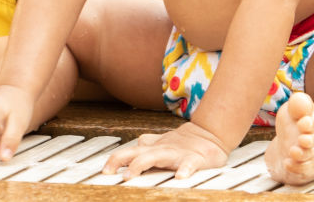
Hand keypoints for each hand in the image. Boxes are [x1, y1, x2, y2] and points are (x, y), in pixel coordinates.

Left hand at [105, 122, 228, 178]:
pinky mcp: (195, 159)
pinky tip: (180, 177)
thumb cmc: (181, 144)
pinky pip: (189, 164)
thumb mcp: (160, 145)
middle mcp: (161, 150)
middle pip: (137, 153)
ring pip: (156, 156)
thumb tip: (131, 149)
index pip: (129, 152)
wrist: (209, 135)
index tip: (104, 172)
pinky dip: (185, 170)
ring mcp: (177, 154)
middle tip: (109, 173)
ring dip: (141, 164)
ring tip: (130, 174)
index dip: (115, 160)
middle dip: (121, 161)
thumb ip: (145, 147)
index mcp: (152, 149)